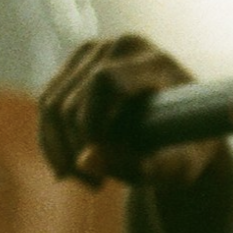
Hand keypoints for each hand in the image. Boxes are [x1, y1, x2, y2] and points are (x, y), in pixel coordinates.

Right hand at [38, 36, 221, 187]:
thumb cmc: (186, 151)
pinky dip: (52, 143)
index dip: (91, 121)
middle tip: (96, 186)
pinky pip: (46, 104)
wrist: (182, 132)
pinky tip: (72, 171)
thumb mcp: (176, 169)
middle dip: (76, 148)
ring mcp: (95, 51)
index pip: (105, 80)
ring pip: (51, 102)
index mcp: (157, 62)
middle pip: (73, 98)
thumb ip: (140, 167)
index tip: (100, 159)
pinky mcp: (76, 65)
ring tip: (90, 183)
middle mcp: (123, 47)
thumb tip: (86, 161)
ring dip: (61, 151)